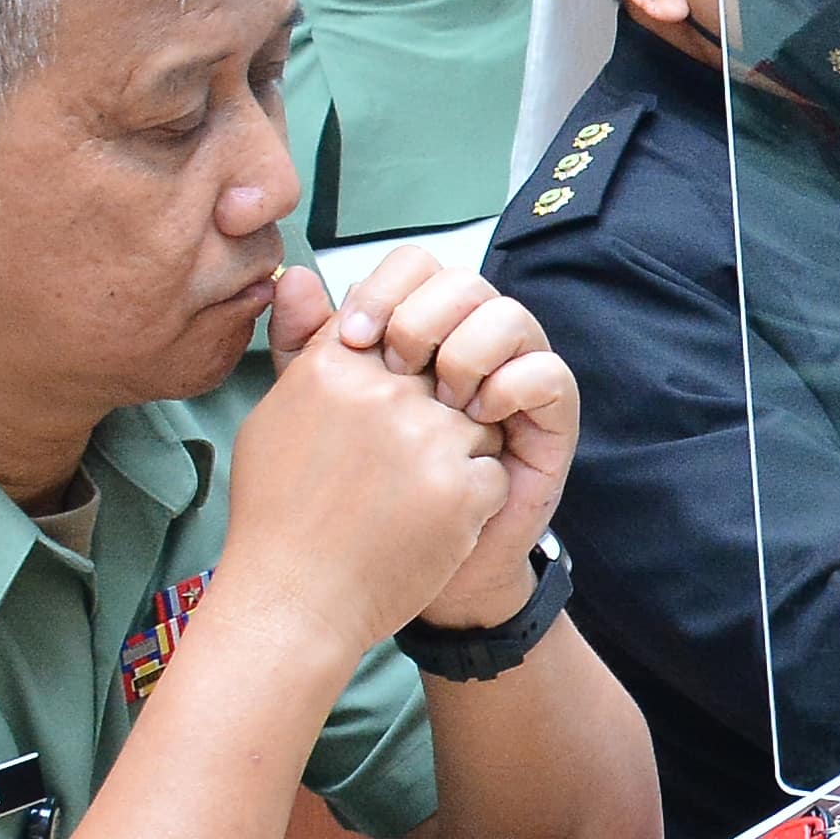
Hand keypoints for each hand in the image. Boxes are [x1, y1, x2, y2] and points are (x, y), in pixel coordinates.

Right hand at [220, 263, 514, 658]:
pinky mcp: (463, 487)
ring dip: (455, 460)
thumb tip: (304, 273)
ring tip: (404, 504)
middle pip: (447, 375)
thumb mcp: (275, 416)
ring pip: (477, 422)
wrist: (293, 604)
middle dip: (432, 419)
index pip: (403, 332)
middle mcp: (384, 392)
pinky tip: (424, 529)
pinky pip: (493, 473)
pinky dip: (470, 504)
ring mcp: (427, 438)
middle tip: (391, 471)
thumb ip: (303, 342)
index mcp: (335, 366)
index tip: (382, 417)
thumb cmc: (278, 514)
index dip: (403, 377)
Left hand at [309, 251, 580, 625]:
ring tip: (442, 400)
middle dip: (422, 317)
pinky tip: (478, 417)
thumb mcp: (320, 414)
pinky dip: (513, 385)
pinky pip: (549, 373)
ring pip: (509, 315)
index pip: (414, 269)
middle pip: (462, 280)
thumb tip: (290, 277)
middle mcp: (467, 347)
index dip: (383, 288)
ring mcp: (510, 380)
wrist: (398, 569)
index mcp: (416, 335)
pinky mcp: (548, 421)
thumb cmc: (360, 497)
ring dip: (468, 350)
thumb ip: (305, 348)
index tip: (349, 336)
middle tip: (395, 368)